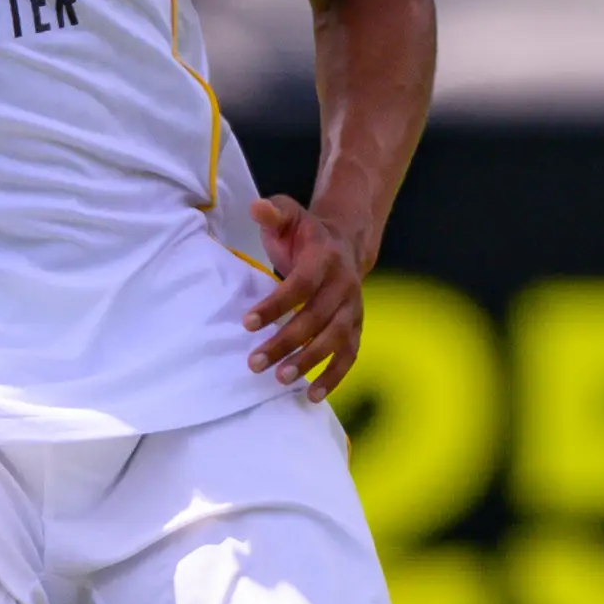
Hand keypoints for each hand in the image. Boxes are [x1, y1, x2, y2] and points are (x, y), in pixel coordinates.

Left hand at [243, 194, 368, 399]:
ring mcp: (353, 308)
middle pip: (316, 318)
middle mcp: (344, 284)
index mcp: (325, 257)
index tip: (247, 323)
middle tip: (255, 362)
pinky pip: (350, 355)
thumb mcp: (289, 215)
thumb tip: (258, 208)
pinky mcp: (356, 326)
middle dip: (286, 342)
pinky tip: (314, 396)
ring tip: (281, 379)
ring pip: (335, 340)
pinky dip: (335, 376)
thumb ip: (273, 211)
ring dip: (309, 362)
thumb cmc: (306, 234)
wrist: (345, 242)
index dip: (276, 304)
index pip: (301, 285)